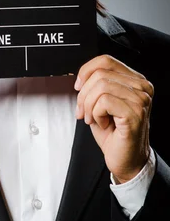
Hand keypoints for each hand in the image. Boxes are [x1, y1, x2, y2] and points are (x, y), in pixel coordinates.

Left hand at [74, 55, 152, 182]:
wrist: (125, 160)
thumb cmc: (113, 133)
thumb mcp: (100, 102)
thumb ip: (95, 84)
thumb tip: (80, 77)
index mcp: (135, 80)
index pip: (106, 60)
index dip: (86, 70)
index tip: (78, 86)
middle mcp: (142, 87)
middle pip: (100, 73)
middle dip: (84, 94)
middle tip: (83, 111)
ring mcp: (141, 100)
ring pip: (100, 86)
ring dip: (88, 105)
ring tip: (93, 118)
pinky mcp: (135, 113)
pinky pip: (104, 102)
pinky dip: (95, 113)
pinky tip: (103, 123)